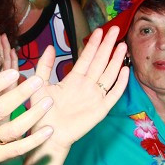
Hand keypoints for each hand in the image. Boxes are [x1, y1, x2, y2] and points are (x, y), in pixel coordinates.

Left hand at [28, 28, 128, 150]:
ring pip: (108, 74)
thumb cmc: (43, 112)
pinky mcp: (101, 109)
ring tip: (122, 45)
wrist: (48, 135)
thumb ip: (44, 66)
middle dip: (107, 45)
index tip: (99, 31)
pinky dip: (120, 83)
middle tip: (115, 29)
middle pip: (100, 61)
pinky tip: (125, 71)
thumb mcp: (39, 85)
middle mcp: (87, 85)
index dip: (93, 44)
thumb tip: (49, 47)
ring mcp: (95, 96)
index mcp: (74, 79)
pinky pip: (113, 94)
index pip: (86, 57)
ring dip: (116, 60)